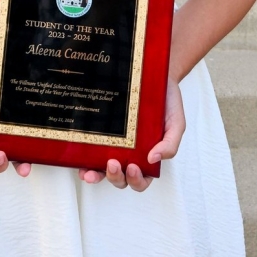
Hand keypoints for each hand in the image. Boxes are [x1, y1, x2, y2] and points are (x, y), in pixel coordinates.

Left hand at [78, 77, 185, 192]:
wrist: (152, 75)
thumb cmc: (166, 102)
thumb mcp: (176, 123)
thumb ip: (170, 144)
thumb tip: (153, 159)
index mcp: (148, 157)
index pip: (142, 179)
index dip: (136, 180)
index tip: (133, 167)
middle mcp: (129, 155)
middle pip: (120, 179)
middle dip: (115, 177)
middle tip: (112, 164)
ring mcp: (113, 146)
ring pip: (102, 171)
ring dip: (96, 175)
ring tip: (90, 171)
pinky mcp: (100, 134)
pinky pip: (90, 153)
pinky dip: (84, 161)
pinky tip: (80, 160)